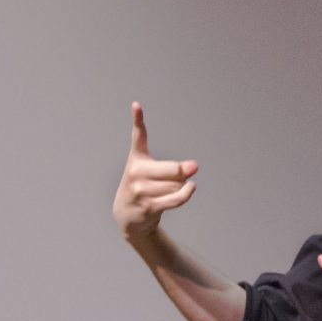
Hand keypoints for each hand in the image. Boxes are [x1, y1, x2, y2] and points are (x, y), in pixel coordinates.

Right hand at [112, 102, 197, 241]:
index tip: (137, 105)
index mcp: (137, 158)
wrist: (127, 216)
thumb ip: (178, 168)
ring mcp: (139, 189)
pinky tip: (190, 188)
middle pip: (173, 169)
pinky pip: (176, 197)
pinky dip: (187, 193)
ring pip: (177, 184)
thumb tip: (194, 167)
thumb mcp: (158, 174)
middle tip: (183, 175)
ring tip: (168, 192)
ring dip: (181, 188)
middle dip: (182, 173)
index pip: (138, 135)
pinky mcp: (147, 205)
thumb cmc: (146, 190)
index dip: (138, 119)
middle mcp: (135, 171)